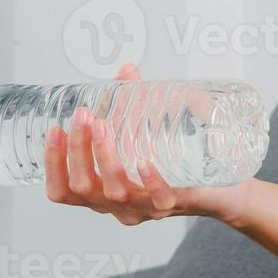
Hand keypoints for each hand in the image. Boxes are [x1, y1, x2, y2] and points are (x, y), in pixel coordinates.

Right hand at [44, 62, 251, 225]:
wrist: (223, 188)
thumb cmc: (177, 162)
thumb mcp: (146, 133)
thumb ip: (132, 104)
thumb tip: (126, 69)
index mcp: (102, 193)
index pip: (62, 191)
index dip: (53, 164)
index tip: (55, 129)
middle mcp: (118, 206)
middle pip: (83, 188)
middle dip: (78, 149)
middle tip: (84, 116)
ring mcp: (145, 208)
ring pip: (115, 191)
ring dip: (105, 156)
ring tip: (105, 124)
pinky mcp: (174, 205)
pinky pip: (157, 198)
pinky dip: (149, 180)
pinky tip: (144, 162)